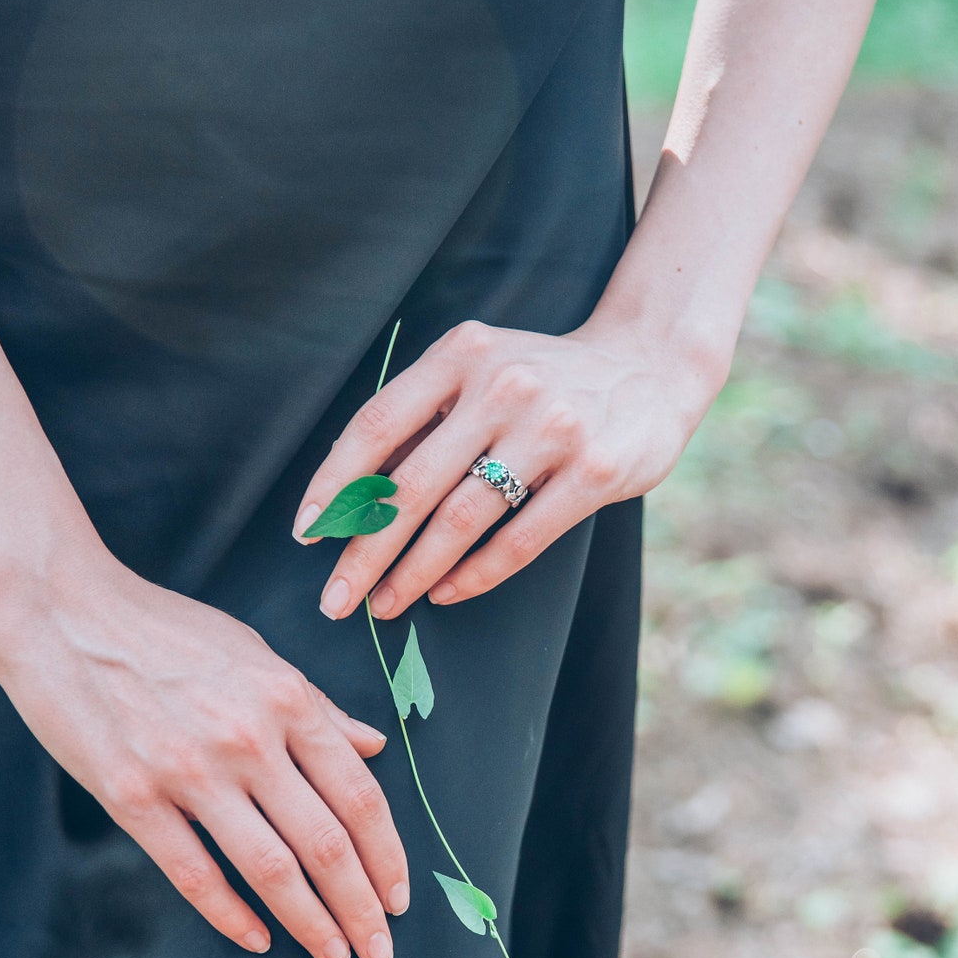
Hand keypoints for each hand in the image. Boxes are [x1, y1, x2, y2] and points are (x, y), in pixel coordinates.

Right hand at [0, 552, 408, 957]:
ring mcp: (190, 771)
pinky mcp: (133, 797)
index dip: (388, 854)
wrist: (64, 610)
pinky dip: (231, 915)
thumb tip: (375, 745)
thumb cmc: (165, 627)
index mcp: (287, 699)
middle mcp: (250, 739)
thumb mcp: (256, 652)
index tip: (400, 895)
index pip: (359, 794)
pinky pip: (194, 872)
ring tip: (334, 953)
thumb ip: (318, 706)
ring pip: (270, 868)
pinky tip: (257, 939)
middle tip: (380, 950)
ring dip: (310, 921)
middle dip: (361, 905)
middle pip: (326, 842)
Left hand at [292, 313, 728, 619]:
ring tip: (384, 603)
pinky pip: (519, 539)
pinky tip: (446, 593)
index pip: (377, 426)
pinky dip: (474, 575)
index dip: (335, 485)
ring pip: (461, 519)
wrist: (650, 366)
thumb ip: (427, 420)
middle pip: (412, 484)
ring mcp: (552, 429)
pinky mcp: (593, 472)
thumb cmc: (545, 379)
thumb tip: (353, 498)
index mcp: (461, 354)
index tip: (307, 534)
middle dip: (364, 551)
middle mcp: (503, 385)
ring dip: (413, 572)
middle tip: (336, 599)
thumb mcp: (481, 371)